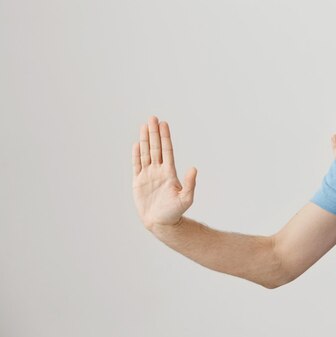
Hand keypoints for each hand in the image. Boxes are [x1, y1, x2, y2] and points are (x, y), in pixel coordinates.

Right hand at [132, 116, 196, 230]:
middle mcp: (159, 170)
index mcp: (169, 172)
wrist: (162, 223)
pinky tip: (136, 144)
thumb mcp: (186, 198)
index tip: (164, 124)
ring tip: (144, 126)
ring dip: (144, 140)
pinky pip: (136, 165)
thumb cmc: (175, 212)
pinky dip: (136, 155)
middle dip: (154, 133)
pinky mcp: (138, 182)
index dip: (165, 137)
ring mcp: (148, 175)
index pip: (167, 150)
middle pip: (156, 147)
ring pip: (146, 153)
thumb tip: (194, 168)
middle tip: (153, 118)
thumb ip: (190, 183)